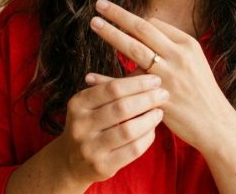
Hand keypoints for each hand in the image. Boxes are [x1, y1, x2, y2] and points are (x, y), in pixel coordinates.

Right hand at [56, 72, 167, 186]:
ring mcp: (90, 147)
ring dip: (149, 119)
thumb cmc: (90, 124)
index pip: (112, 88)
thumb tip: (145, 68)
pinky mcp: (102, 166)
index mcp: (78, 103)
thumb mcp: (93, 104)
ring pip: (128, 130)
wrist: (71, 161)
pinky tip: (152, 130)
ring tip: (159, 112)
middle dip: (147, 99)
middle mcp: (80, 125)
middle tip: (163, 94)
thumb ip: (115, 88)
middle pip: (122, 108)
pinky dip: (147, 138)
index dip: (137, 83)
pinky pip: (132, 150)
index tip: (155, 80)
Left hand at [89, 0, 235, 153]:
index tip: (115, 14)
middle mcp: (177, 57)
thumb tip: (147, 27)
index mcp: (187, 45)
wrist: (215, 124)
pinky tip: (90, 76)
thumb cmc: (201, 91)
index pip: (154, 25)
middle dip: (119, 15)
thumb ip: (172, 45)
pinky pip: (126, 85)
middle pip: (142, 29)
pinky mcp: (157, 97)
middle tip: (99, 4)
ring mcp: (167, 76)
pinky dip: (106, 80)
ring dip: (111, 34)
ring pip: (133, 49)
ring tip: (94, 23)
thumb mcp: (194, 61)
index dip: (132, 20)